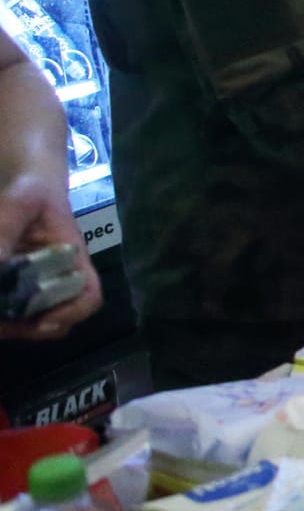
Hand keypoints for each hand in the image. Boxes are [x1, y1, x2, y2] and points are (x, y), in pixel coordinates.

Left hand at [0, 170, 102, 341]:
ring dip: (11, 325)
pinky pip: (13, 312)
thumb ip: (5, 230)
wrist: (23, 183)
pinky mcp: (14, 286)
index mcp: (72, 258)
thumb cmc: (31, 188)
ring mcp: (36, 285)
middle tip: (1, 324)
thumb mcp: (20, 202)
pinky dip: (3, 316)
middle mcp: (60, 278)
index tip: (43, 320)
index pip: (89, 294)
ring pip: (33, 320)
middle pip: (59, 318)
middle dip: (29, 327)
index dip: (73, 312)